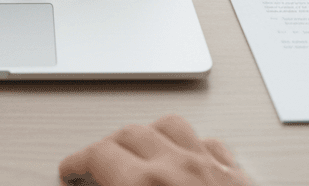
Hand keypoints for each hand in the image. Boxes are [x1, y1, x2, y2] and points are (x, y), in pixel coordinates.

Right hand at [58, 115, 252, 185]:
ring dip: (149, 135)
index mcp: (145, 182)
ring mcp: (212, 169)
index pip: (98, 155)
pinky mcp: (239, 178)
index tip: (69, 173)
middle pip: (130, 134)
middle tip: (94, 166)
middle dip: (107, 147)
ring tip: (137, 151)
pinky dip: (192, 147)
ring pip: (172, 128)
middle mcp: (180, 168)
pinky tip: (184, 157)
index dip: (76, 163)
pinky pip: (211, 145)